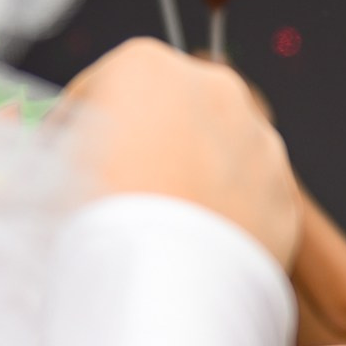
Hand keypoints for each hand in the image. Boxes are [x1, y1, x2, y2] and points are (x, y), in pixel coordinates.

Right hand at [58, 38, 298, 267]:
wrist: (165, 279)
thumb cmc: (97, 210)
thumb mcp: (58, 160)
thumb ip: (81, 138)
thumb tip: (90, 150)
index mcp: (149, 66)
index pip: (111, 85)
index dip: (90, 121)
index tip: (78, 152)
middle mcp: (219, 91)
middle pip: (179, 114)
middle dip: (157, 143)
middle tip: (127, 188)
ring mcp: (263, 144)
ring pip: (224, 156)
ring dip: (201, 180)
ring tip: (166, 225)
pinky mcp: (287, 198)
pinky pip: (253, 202)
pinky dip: (231, 218)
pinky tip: (200, 246)